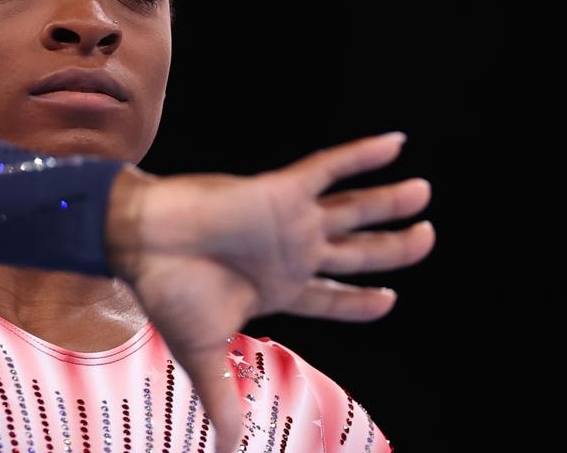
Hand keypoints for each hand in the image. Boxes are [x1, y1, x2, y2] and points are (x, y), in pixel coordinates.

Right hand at [105, 132, 433, 452]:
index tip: (390, 299)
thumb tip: (230, 452)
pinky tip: (396, 143)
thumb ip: (223, 398)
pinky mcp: (280, 192)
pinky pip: (329, 169)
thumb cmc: (165, 291)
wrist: (139, 240)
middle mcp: (290, 253)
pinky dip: (362, 156)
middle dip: (395, 247)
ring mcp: (288, 221)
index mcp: (276, 288)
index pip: (332, 297)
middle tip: (427, 235)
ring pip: (352, 210)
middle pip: (356, 252)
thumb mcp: (202, 353)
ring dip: (390, 201)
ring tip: (424, 192)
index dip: (360, 301)